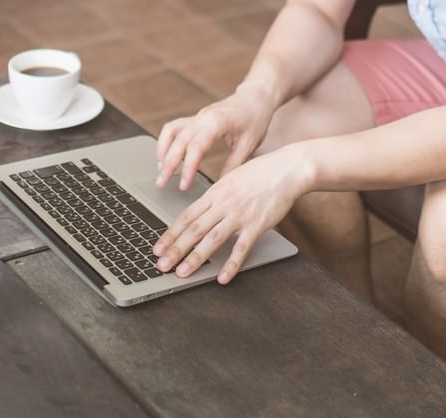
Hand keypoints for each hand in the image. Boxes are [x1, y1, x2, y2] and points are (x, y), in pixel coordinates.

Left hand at [152, 148, 307, 283]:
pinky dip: (231, 264)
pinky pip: (241, 248)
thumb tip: (203, 208)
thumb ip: (217, 195)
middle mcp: (223, 204)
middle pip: (194, 229)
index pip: (186, 216)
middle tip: (161, 265)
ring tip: (182, 273)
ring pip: (212, 239)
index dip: (170, 233)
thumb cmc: (261, 173)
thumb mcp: (232, 178)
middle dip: (175, 249)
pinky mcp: (257, 225)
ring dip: (195, 258)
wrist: (287, 169)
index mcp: (215, 192)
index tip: (158, 247)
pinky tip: (222, 278)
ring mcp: (239, 215)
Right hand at [154, 88, 272, 191]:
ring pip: (171, 132)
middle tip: (161, 184)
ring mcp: (197, 116)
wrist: (255, 98)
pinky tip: (165, 156)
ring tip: (160, 170)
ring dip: (163, 151)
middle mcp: (202, 117)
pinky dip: (166, 141)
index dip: (187, 168)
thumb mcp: (249, 145)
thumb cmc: (255, 119)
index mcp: (217, 122)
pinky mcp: (195, 118)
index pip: (195, 148)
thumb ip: (233, 165)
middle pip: (178, 142)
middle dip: (168, 164)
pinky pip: (174, 127)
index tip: (183, 185)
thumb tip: (219, 186)